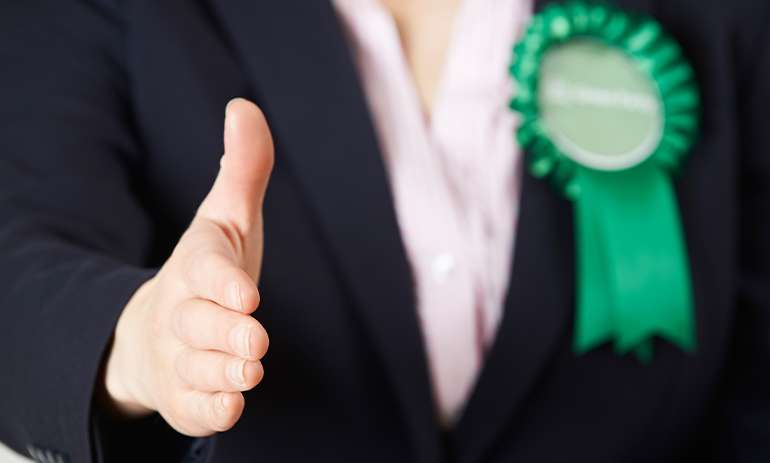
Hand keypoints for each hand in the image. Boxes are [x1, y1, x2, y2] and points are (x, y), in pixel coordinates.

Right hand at [103, 98, 272, 435]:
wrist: (154, 335)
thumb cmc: (206, 273)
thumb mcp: (226, 220)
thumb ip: (243, 169)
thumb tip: (244, 106)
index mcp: (195, 267)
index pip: (203, 271)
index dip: (222, 283)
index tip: (246, 295)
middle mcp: (180, 312)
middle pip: (196, 323)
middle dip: (224, 332)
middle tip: (254, 341)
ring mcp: (178, 357)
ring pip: (196, 368)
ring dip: (223, 372)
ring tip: (249, 372)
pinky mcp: (183, 394)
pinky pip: (192, 408)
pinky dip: (209, 410)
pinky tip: (231, 406)